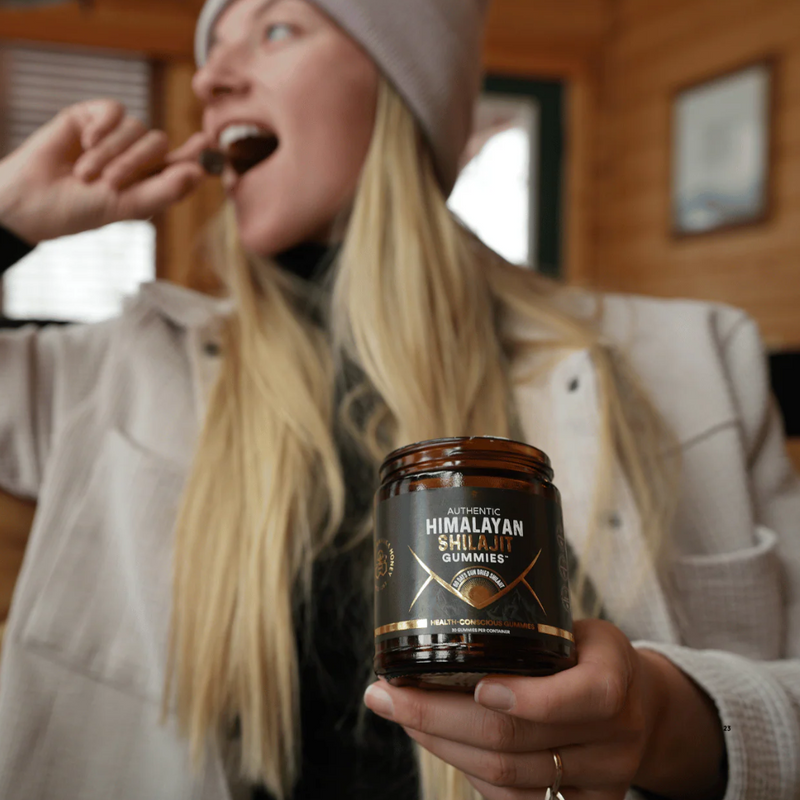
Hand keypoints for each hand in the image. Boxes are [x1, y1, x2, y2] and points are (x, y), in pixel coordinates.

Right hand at [0, 99, 208, 243]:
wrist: (33, 200)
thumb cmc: (80, 211)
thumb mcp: (127, 206)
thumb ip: (164, 191)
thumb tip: (197, 173)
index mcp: (149, 180)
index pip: (182, 162)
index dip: (197, 152)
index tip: (208, 143)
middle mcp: (135, 156)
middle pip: (159, 141)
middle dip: (136, 162)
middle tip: (109, 183)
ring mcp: (113, 136)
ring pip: (135, 126)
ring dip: (111, 152)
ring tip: (85, 173)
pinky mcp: (90, 117)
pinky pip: (114, 109)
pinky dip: (102, 127)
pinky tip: (83, 142)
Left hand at [364, 620, 655, 798]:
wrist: (638, 709)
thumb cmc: (591, 657)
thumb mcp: (579, 630)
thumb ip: (531, 632)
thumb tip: (446, 611)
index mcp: (616, 678)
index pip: (583, 696)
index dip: (527, 698)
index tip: (476, 685)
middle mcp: (614, 737)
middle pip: (515, 740)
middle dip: (438, 718)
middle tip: (385, 695)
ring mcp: (599, 781)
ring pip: (504, 776)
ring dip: (441, 744)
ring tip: (399, 713)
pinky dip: (466, 770)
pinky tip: (437, 741)